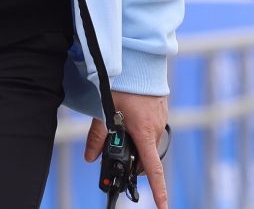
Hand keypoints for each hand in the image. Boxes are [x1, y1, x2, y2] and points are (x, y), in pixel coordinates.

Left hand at [83, 91, 169, 208]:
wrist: (140, 60)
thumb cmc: (124, 83)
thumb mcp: (105, 109)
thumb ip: (97, 135)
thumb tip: (90, 158)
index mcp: (145, 132)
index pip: (153, 169)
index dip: (159, 191)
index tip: (163, 207)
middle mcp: (157, 128)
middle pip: (146, 157)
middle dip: (133, 161)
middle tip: (115, 152)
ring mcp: (161, 119)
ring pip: (148, 143)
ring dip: (135, 143)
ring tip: (120, 126)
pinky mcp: (161, 111)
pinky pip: (151, 129)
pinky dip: (140, 130)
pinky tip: (129, 117)